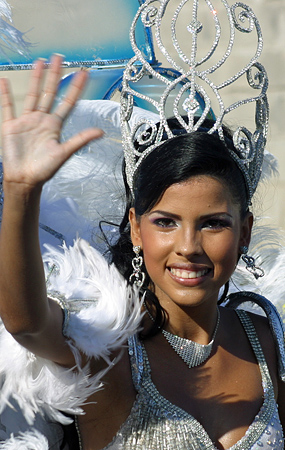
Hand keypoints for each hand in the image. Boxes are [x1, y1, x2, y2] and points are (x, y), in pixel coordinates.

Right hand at [0, 54, 102, 191]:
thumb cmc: (45, 169)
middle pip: (50, 92)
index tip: (83, 73)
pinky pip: (8, 107)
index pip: (67, 102)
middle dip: (55, 75)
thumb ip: (80, 140)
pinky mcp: (11, 126)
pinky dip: (5, 94)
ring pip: (32, 95)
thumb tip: (101, 132)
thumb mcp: (64, 153)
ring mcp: (26, 121)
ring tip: (40, 62)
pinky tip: (5, 80)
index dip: (75, 88)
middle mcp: (42, 120)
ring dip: (36, 78)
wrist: (25, 179)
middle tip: (59, 57)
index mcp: (55, 125)